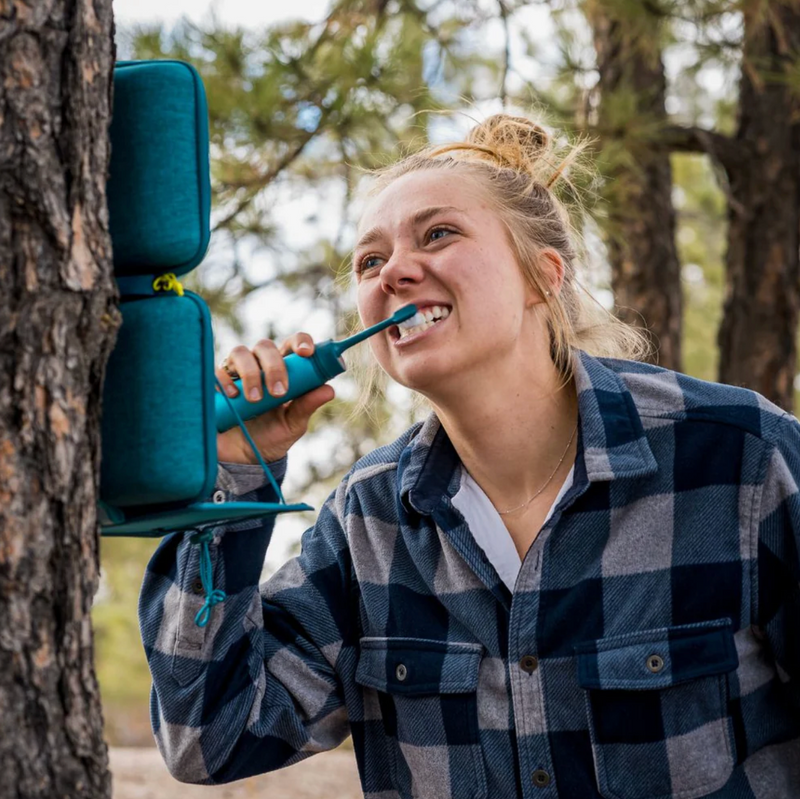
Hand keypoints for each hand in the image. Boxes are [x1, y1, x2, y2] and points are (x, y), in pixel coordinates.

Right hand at [215, 333, 334, 464]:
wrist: (243, 459)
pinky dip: (225, 380)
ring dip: (250, 373)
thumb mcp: (292, 424)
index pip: (292, 344)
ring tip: (255, 399)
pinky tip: (233, 396)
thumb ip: (307, 406)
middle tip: (279, 392)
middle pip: (265, 346)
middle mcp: (258, 365)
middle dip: (274, 365)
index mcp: (283, 369)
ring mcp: (235, 372)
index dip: (300, 341)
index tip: (306, 353)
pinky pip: (217, 370)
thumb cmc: (271, 436)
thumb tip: (329, 390)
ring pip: (240, 352)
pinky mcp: (215, 383)